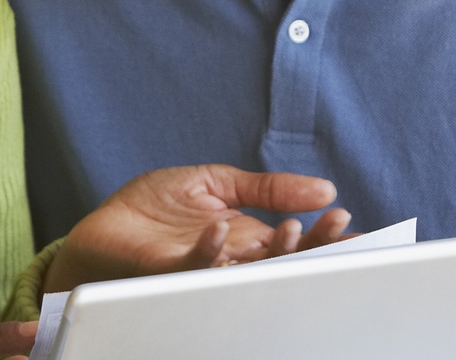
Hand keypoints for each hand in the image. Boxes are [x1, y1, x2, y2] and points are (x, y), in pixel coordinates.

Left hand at [44, 165, 350, 292]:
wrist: (105, 225)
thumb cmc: (157, 208)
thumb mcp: (219, 182)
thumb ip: (268, 187)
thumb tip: (324, 187)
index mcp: (248, 240)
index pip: (296, 242)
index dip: (324, 236)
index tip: (350, 223)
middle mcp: (232, 261)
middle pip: (283, 261)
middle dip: (313, 247)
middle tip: (337, 227)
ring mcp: (201, 269)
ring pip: (247, 272)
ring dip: (273, 254)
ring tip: (291, 229)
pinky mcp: (166, 271)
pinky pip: (193, 267)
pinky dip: (210, 250)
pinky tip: (222, 229)